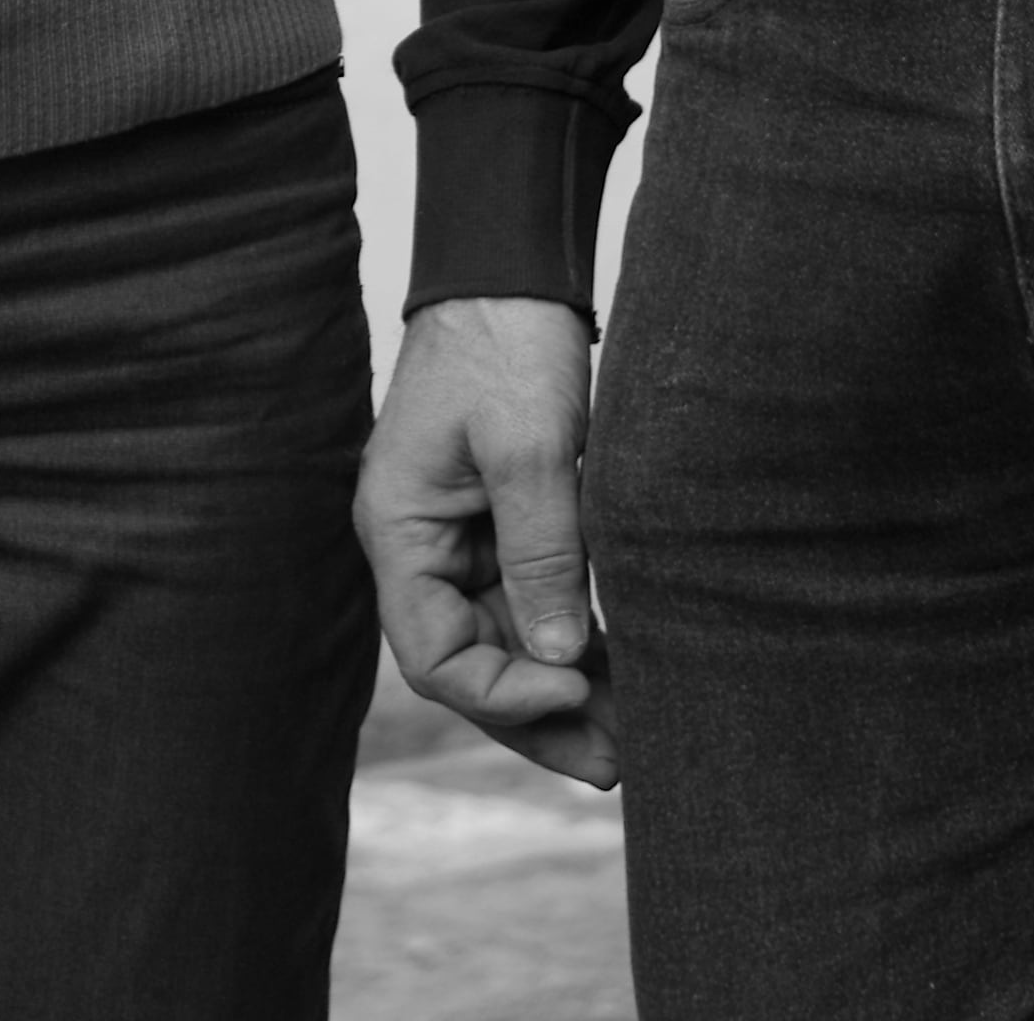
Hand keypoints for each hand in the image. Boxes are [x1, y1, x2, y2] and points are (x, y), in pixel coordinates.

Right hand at [356, 294, 618, 788]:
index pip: (436, 656)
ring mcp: (459, 537)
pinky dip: (569, 643)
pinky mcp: (499, 523)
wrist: (510, 269)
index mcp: (399, 530)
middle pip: (471, 664)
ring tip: (634, 739)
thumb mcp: (528, 447)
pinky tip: (621, 675)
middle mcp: (420, 546)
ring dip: (563, 690)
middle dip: (541, 717)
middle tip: (619, 765)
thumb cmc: (505, 343)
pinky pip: (526, 605)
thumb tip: (559, 657)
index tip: (578, 682)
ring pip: (504, 643)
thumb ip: (541, 555)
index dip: (504, 691)